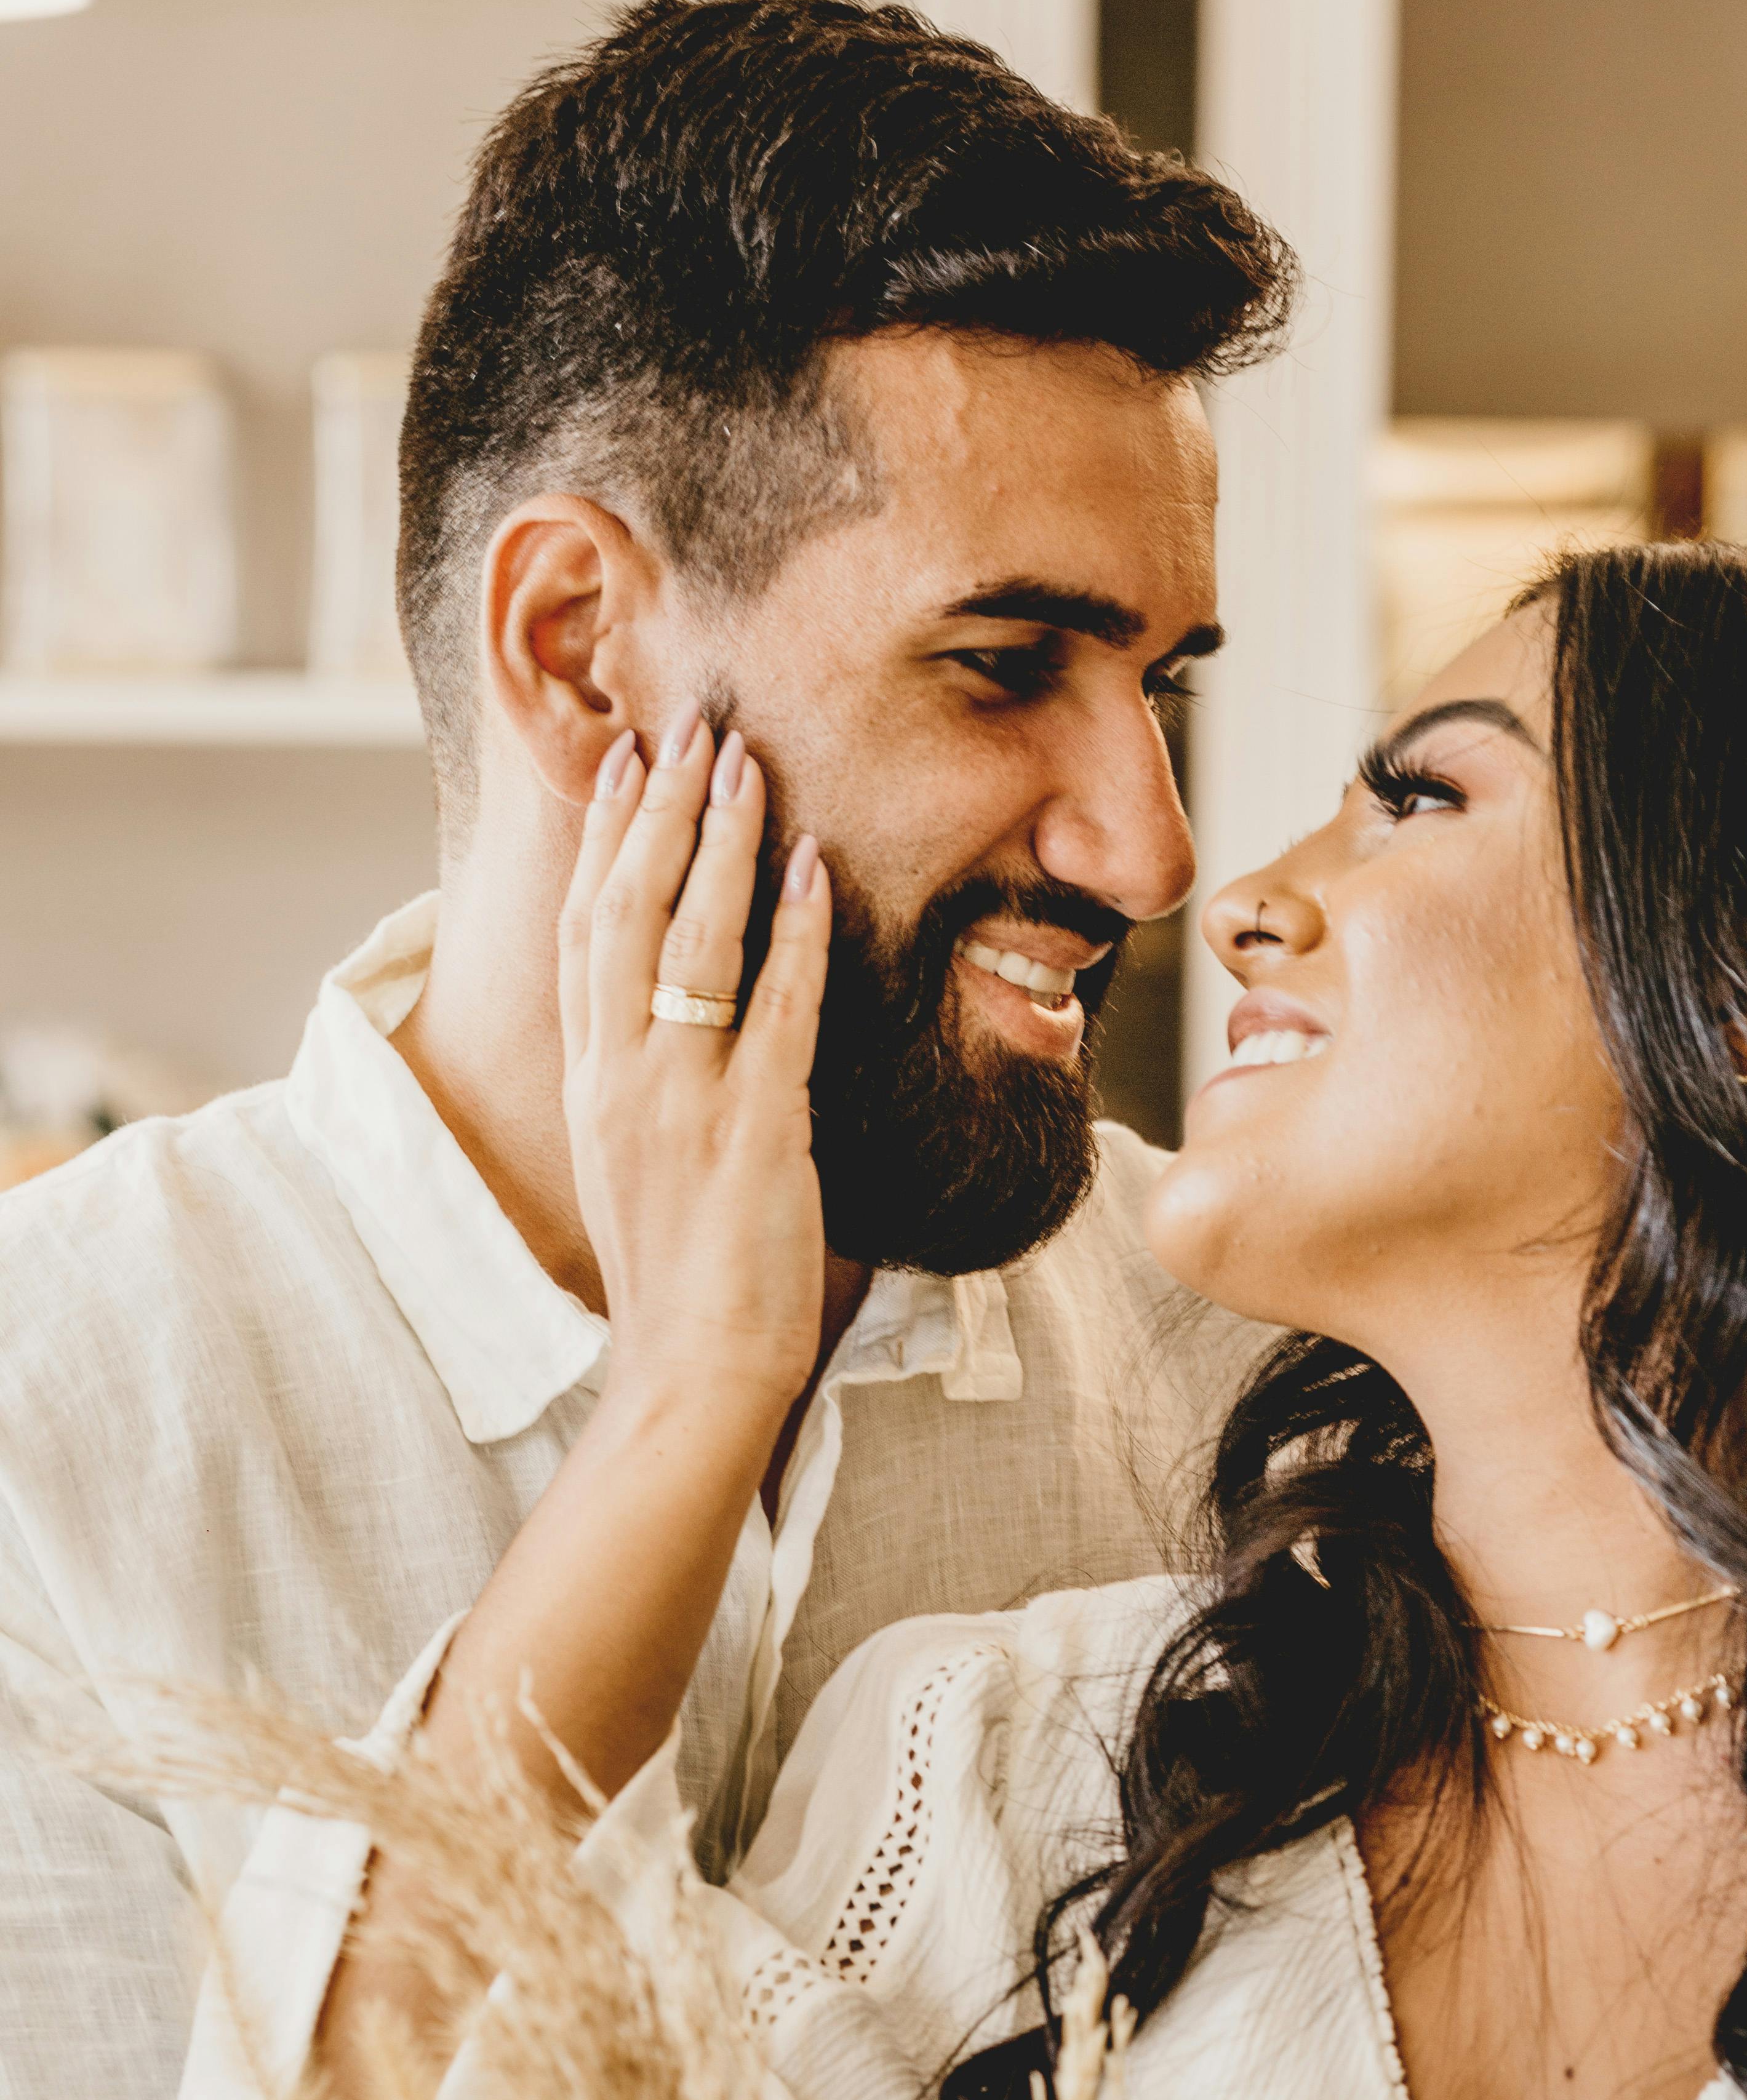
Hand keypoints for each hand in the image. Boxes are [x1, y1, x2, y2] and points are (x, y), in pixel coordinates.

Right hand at [558, 705, 829, 1419]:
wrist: (692, 1369)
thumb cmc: (677, 1276)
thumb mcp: (629, 1162)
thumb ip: (637, 1083)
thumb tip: (656, 1020)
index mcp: (588, 1081)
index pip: (581, 932)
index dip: (602, 839)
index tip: (624, 765)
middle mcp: (620, 1076)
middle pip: (624, 911)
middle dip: (658, 811)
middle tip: (689, 730)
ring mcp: (682, 1100)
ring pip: (691, 940)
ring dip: (722, 844)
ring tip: (746, 766)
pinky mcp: (753, 1130)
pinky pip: (775, 1009)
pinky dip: (793, 932)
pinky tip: (811, 870)